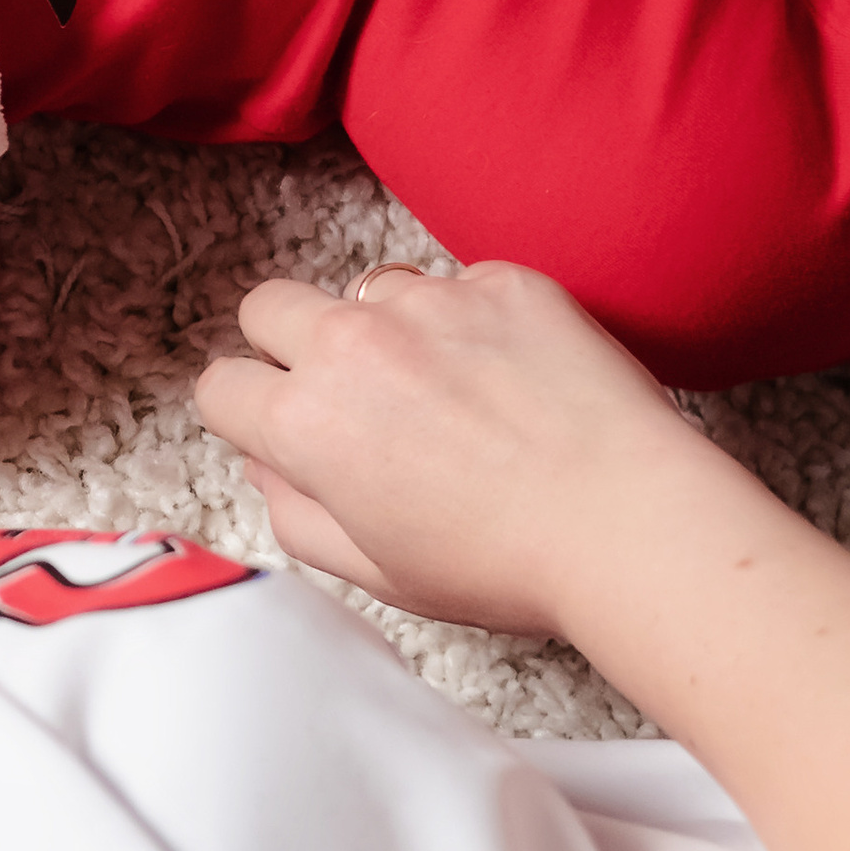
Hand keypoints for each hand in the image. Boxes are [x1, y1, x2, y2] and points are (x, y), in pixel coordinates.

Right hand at [196, 263, 710, 638]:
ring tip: (450, 393)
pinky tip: (516, 381)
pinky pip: (457, 284)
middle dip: (285, 343)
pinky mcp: (500, 278)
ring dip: (384, 330)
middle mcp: (353, 342)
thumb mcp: (378, 572)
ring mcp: (428, 299)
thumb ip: (297, 514)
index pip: (220, 386)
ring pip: (366, 290)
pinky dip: (471, 323)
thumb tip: (269, 462)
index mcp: (308, 422)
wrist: (630, 522)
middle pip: (268, 305)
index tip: (277, 427)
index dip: (245, 413)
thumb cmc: (507, 565)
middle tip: (344, 394)